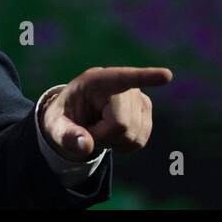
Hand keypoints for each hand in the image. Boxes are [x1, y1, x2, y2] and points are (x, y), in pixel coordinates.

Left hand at [42, 66, 172, 162]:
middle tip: (88, 130)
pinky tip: (113, 135)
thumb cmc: (64, 118)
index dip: (145, 77)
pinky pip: (140, 140)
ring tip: (100, 129)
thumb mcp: (55, 126)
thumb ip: (66, 135)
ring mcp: (137, 96)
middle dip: (103, 136)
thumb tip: (85, 146)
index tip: (166, 76)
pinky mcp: (146, 110)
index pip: (123, 78)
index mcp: (96, 80)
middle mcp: (122, 85)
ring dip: (113, 142)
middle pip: (121, 124)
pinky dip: (124, 146)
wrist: (74, 118)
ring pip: (133, 135)